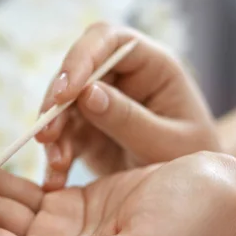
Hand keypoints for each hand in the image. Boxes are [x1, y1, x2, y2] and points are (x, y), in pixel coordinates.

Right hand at [36, 22, 220, 190]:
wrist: (186, 194)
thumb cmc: (189, 161)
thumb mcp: (167, 144)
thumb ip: (129, 119)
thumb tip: (87, 93)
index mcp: (152, 66)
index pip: (110, 41)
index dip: (82, 58)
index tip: (64, 94)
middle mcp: (121, 78)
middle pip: (76, 72)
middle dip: (56, 102)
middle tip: (45, 133)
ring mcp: (100, 103)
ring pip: (62, 105)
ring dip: (53, 133)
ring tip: (57, 164)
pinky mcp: (86, 129)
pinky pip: (62, 135)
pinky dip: (55, 155)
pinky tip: (55, 179)